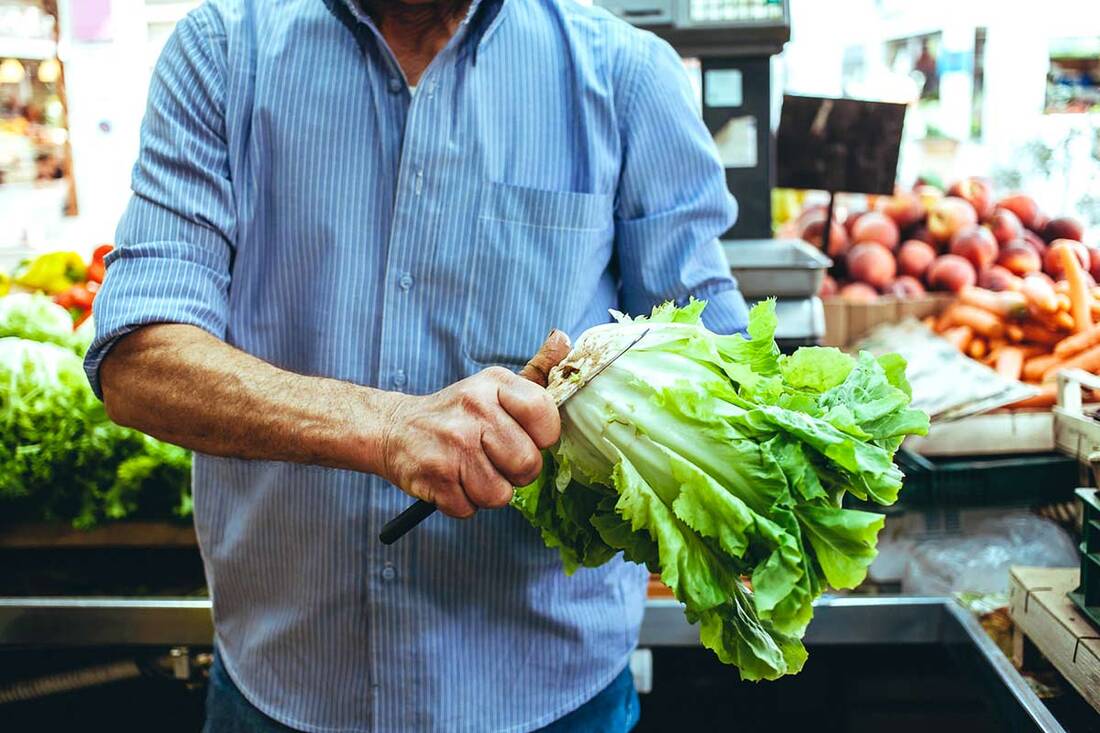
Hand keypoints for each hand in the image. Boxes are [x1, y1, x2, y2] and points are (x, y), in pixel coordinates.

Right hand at [380, 331, 570, 516]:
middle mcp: (475, 409)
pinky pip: (470, 508)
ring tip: (471, 469)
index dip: (542, 438)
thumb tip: (564, 337)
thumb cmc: (457, 413)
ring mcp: (453, 443)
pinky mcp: (434, 476)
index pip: (546, 417)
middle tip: (494, 458)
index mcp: (495, 383)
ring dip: (488, 490)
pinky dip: (462, 502)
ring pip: (500, 494)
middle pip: (527, 464)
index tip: (525, 436)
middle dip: (515, 472)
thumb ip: (536, 369)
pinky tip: (451, 480)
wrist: (393, 429)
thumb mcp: (493, 385)